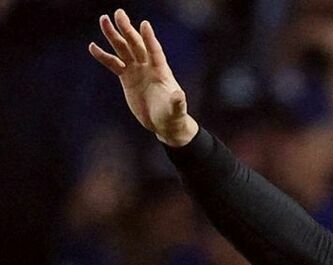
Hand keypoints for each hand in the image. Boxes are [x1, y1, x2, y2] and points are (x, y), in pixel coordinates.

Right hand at [88, 10, 197, 146]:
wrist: (163, 123)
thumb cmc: (173, 116)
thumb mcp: (176, 110)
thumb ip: (177, 102)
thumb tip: (180, 95)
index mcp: (161, 71)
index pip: (155, 51)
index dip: (149, 39)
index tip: (144, 24)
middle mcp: (148, 67)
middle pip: (136, 44)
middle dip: (127, 29)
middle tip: (118, 13)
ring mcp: (137, 70)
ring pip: (123, 49)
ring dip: (113, 35)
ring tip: (103, 20)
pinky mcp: (127, 77)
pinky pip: (113, 63)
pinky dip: (103, 56)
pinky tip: (92, 46)